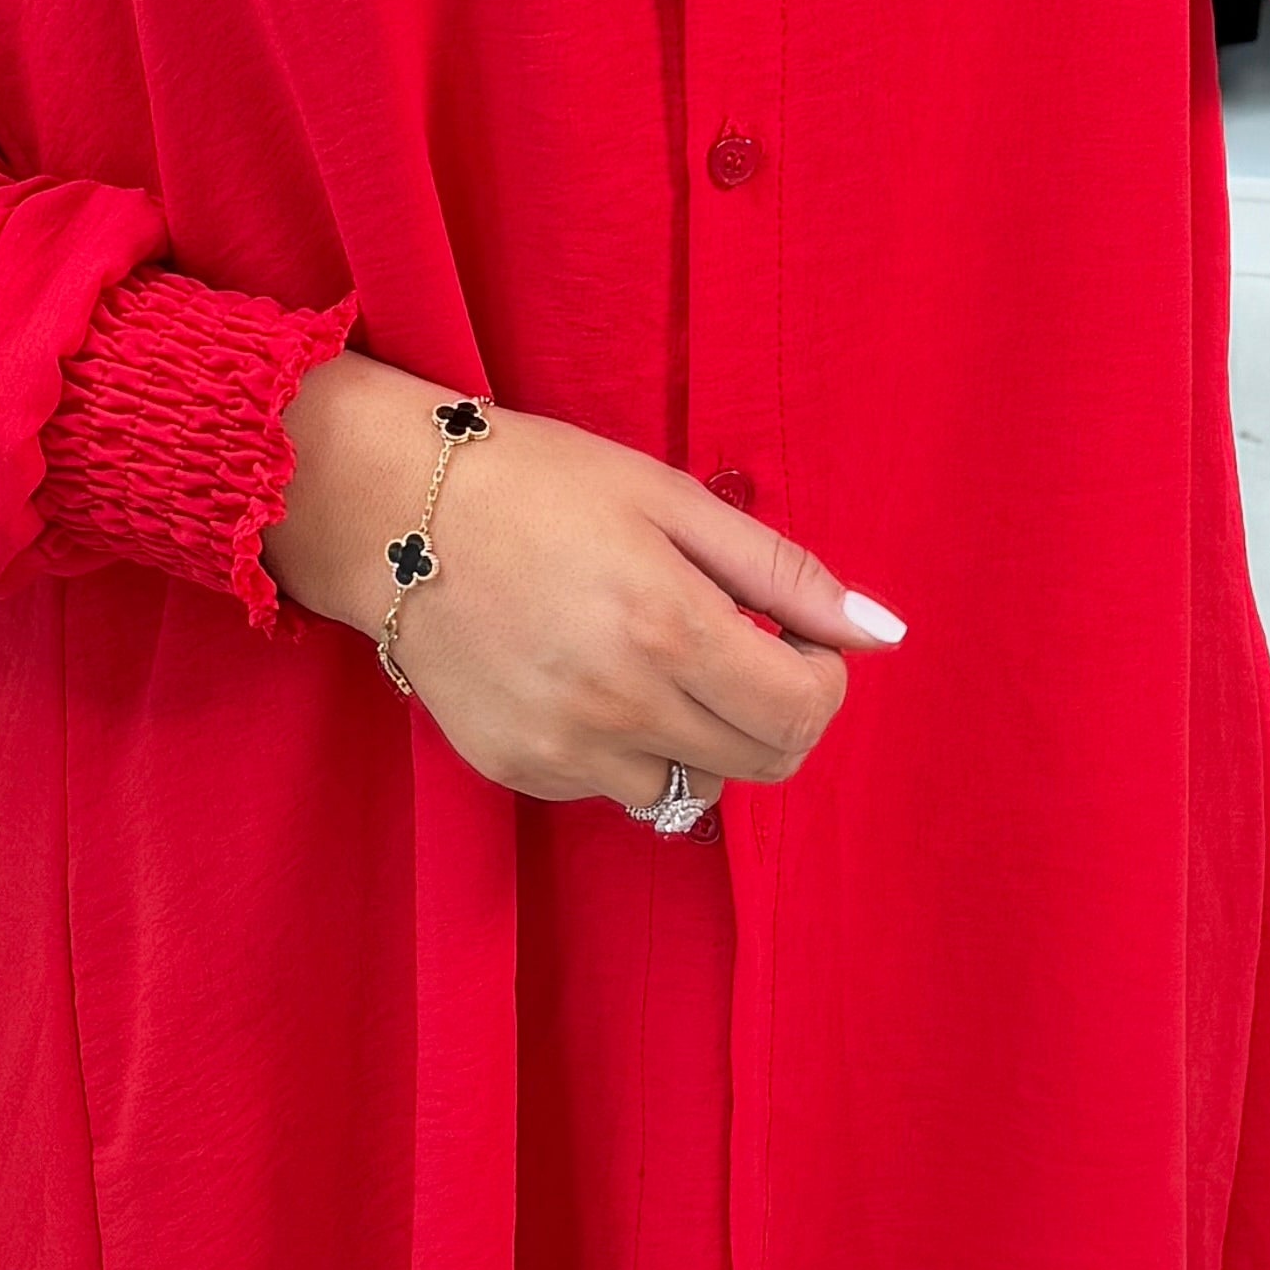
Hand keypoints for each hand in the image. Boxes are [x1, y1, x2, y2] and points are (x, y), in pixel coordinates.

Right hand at [265, 349, 903, 817]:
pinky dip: (629, 745)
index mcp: (670, 630)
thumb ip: (784, 575)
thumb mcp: (672, 500)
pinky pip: (614, 785)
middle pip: (761, 766)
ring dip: (701, 736)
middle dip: (776, 713)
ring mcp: (565, 750)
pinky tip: (589, 676)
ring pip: (689, 787)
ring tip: (653, 659)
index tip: (796, 640)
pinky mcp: (519, 770)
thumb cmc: (538, 482)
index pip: (803, 715)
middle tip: (740, 650)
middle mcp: (621, 706)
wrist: (387, 509)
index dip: (823, 680)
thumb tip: (881, 634)